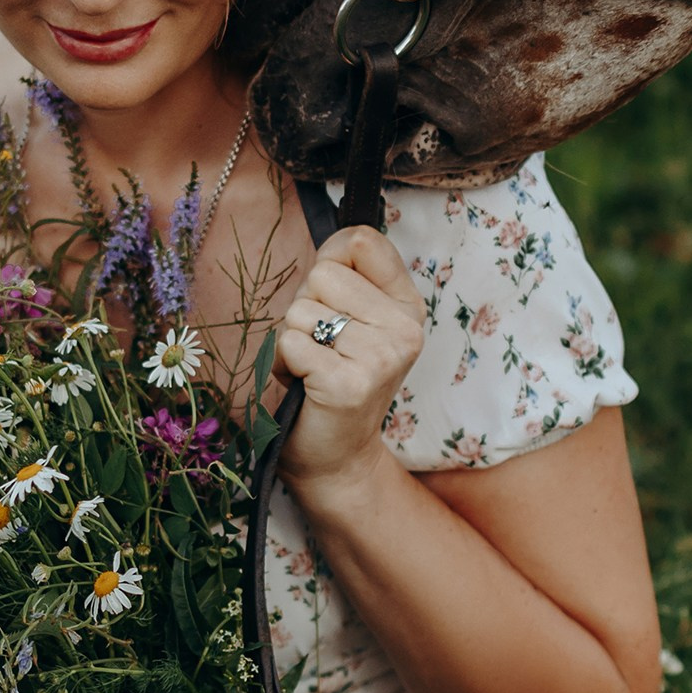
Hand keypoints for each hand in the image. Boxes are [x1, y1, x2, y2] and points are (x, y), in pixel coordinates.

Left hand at [276, 225, 425, 496]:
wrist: (334, 456)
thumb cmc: (330, 377)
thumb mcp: (351, 318)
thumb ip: (349, 273)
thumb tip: (348, 236)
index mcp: (408, 305)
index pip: (362, 241)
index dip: (330, 262)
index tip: (333, 300)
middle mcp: (404, 329)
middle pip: (323, 273)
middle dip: (305, 307)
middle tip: (321, 347)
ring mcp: (381, 358)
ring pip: (300, 310)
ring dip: (292, 339)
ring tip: (312, 368)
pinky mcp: (348, 384)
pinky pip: (290, 343)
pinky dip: (283, 364)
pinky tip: (304, 386)